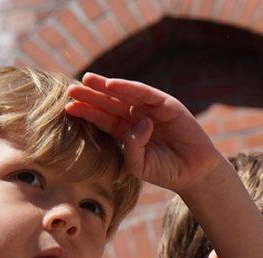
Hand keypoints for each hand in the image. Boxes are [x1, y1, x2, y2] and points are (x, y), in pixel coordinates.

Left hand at [65, 73, 222, 192]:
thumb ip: (131, 148)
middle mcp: (137, 117)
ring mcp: (151, 109)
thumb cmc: (165, 171)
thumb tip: (138, 123)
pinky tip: (112, 84)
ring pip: (124, 94)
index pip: (103, 119)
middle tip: (70, 89)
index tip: (68, 107)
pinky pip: (145, 93)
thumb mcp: (140, 166)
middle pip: (109, 103)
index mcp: (127, 132)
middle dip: (91, 95)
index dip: (87, 112)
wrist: (194, 173)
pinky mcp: (167, 104)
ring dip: (105, 86)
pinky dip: (129, 87)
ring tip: (87, 80)